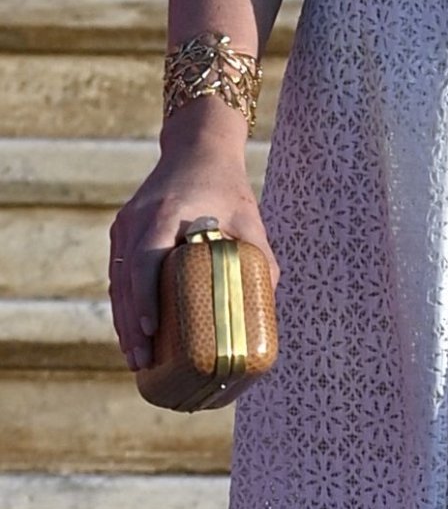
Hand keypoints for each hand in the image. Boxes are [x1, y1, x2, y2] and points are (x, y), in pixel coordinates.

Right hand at [108, 143, 281, 373]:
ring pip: (119, 280)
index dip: (145, 297)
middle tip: (142, 362)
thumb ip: (262, 257)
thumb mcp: (249, 217)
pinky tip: (132, 331)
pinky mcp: (122, 228)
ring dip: (124, 320)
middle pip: (127, 280)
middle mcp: (138, 219)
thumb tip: (268, 308)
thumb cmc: (227, 186)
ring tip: (137, 359)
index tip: (150, 330)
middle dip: (131, 325)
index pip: (147, 260)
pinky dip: (124, 303)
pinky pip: (119, 272)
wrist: (198, 147)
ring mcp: (126, 224)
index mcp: (166, 214)